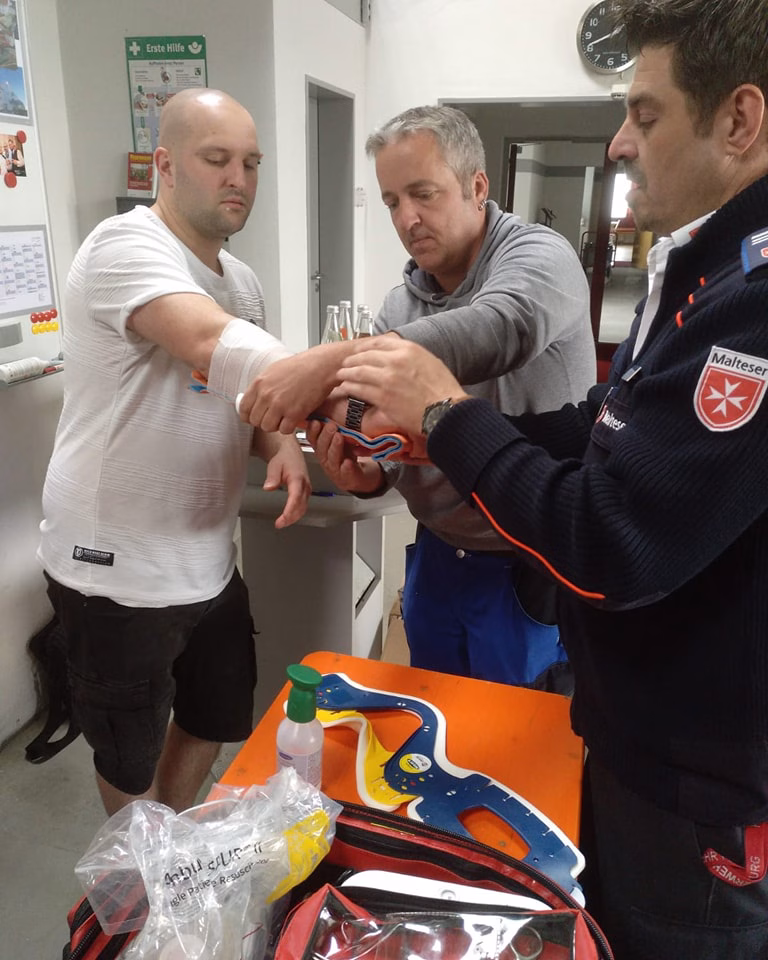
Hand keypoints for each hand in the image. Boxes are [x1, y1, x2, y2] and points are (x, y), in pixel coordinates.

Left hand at [238, 343, 348, 433]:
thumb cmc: (301, 366)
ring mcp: (280, 405)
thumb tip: (254, 398)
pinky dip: (289, 427)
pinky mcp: (294, 413)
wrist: (321, 366)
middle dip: (264, 421)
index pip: (243, 408)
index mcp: (259, 383)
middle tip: (273, 418)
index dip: (249, 416)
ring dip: (276, 425)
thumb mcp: (274, 371)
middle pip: (255, 421)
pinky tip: (294, 419)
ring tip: (284, 418)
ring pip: (268, 427)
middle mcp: (267, 395)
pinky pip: (284, 430)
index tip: (255, 417)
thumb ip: (262, 386)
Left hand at [254, 432, 311, 527]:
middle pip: (301, 506)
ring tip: (282, 523)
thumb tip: (268, 487)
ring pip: (303, 508)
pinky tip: (288, 517)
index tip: (282, 519)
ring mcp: (307, 489)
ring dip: (294, 518)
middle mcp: (305, 485)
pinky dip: (296, 514)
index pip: (295, 498)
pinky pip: (303, 506)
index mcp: (298, 478)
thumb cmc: (284, 459)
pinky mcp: (306, 492)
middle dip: (291, 518)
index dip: (289, 511)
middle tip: (279, 524)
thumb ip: (272, 477)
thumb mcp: (274, 465)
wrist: (291, 453)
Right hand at [306, 420, 384, 493]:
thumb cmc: (344, 455)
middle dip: (325, 436)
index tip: (315, 421)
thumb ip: (331, 425)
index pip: (312, 438)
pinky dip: (346, 467)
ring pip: (332, 458)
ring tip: (339, 437)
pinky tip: (348, 462)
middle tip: (331, 425)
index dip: (312, 430)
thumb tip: (325, 403)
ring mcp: (335, 468)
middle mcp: (325, 458)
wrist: (354, 476)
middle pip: (321, 447)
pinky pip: (345, 472)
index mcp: (321, 447)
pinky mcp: (347, 476)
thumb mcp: (337, 438)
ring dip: (335, 447)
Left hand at [339, 337, 466, 436]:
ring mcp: (387, 378)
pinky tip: (344, 388)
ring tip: (341, 376)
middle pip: (365, 356)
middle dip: (352, 360)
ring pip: (358, 371)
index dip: (365, 347)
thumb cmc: (444, 390)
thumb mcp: (431, 362)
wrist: (445, 411)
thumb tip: (401, 358)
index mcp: (409, 349)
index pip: (379, 342)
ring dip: (347, 373)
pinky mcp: (382, 396)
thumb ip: (412, 357)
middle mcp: (395, 360)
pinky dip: (348, 387)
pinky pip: (358, 389)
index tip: (359, 351)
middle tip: (345, 364)